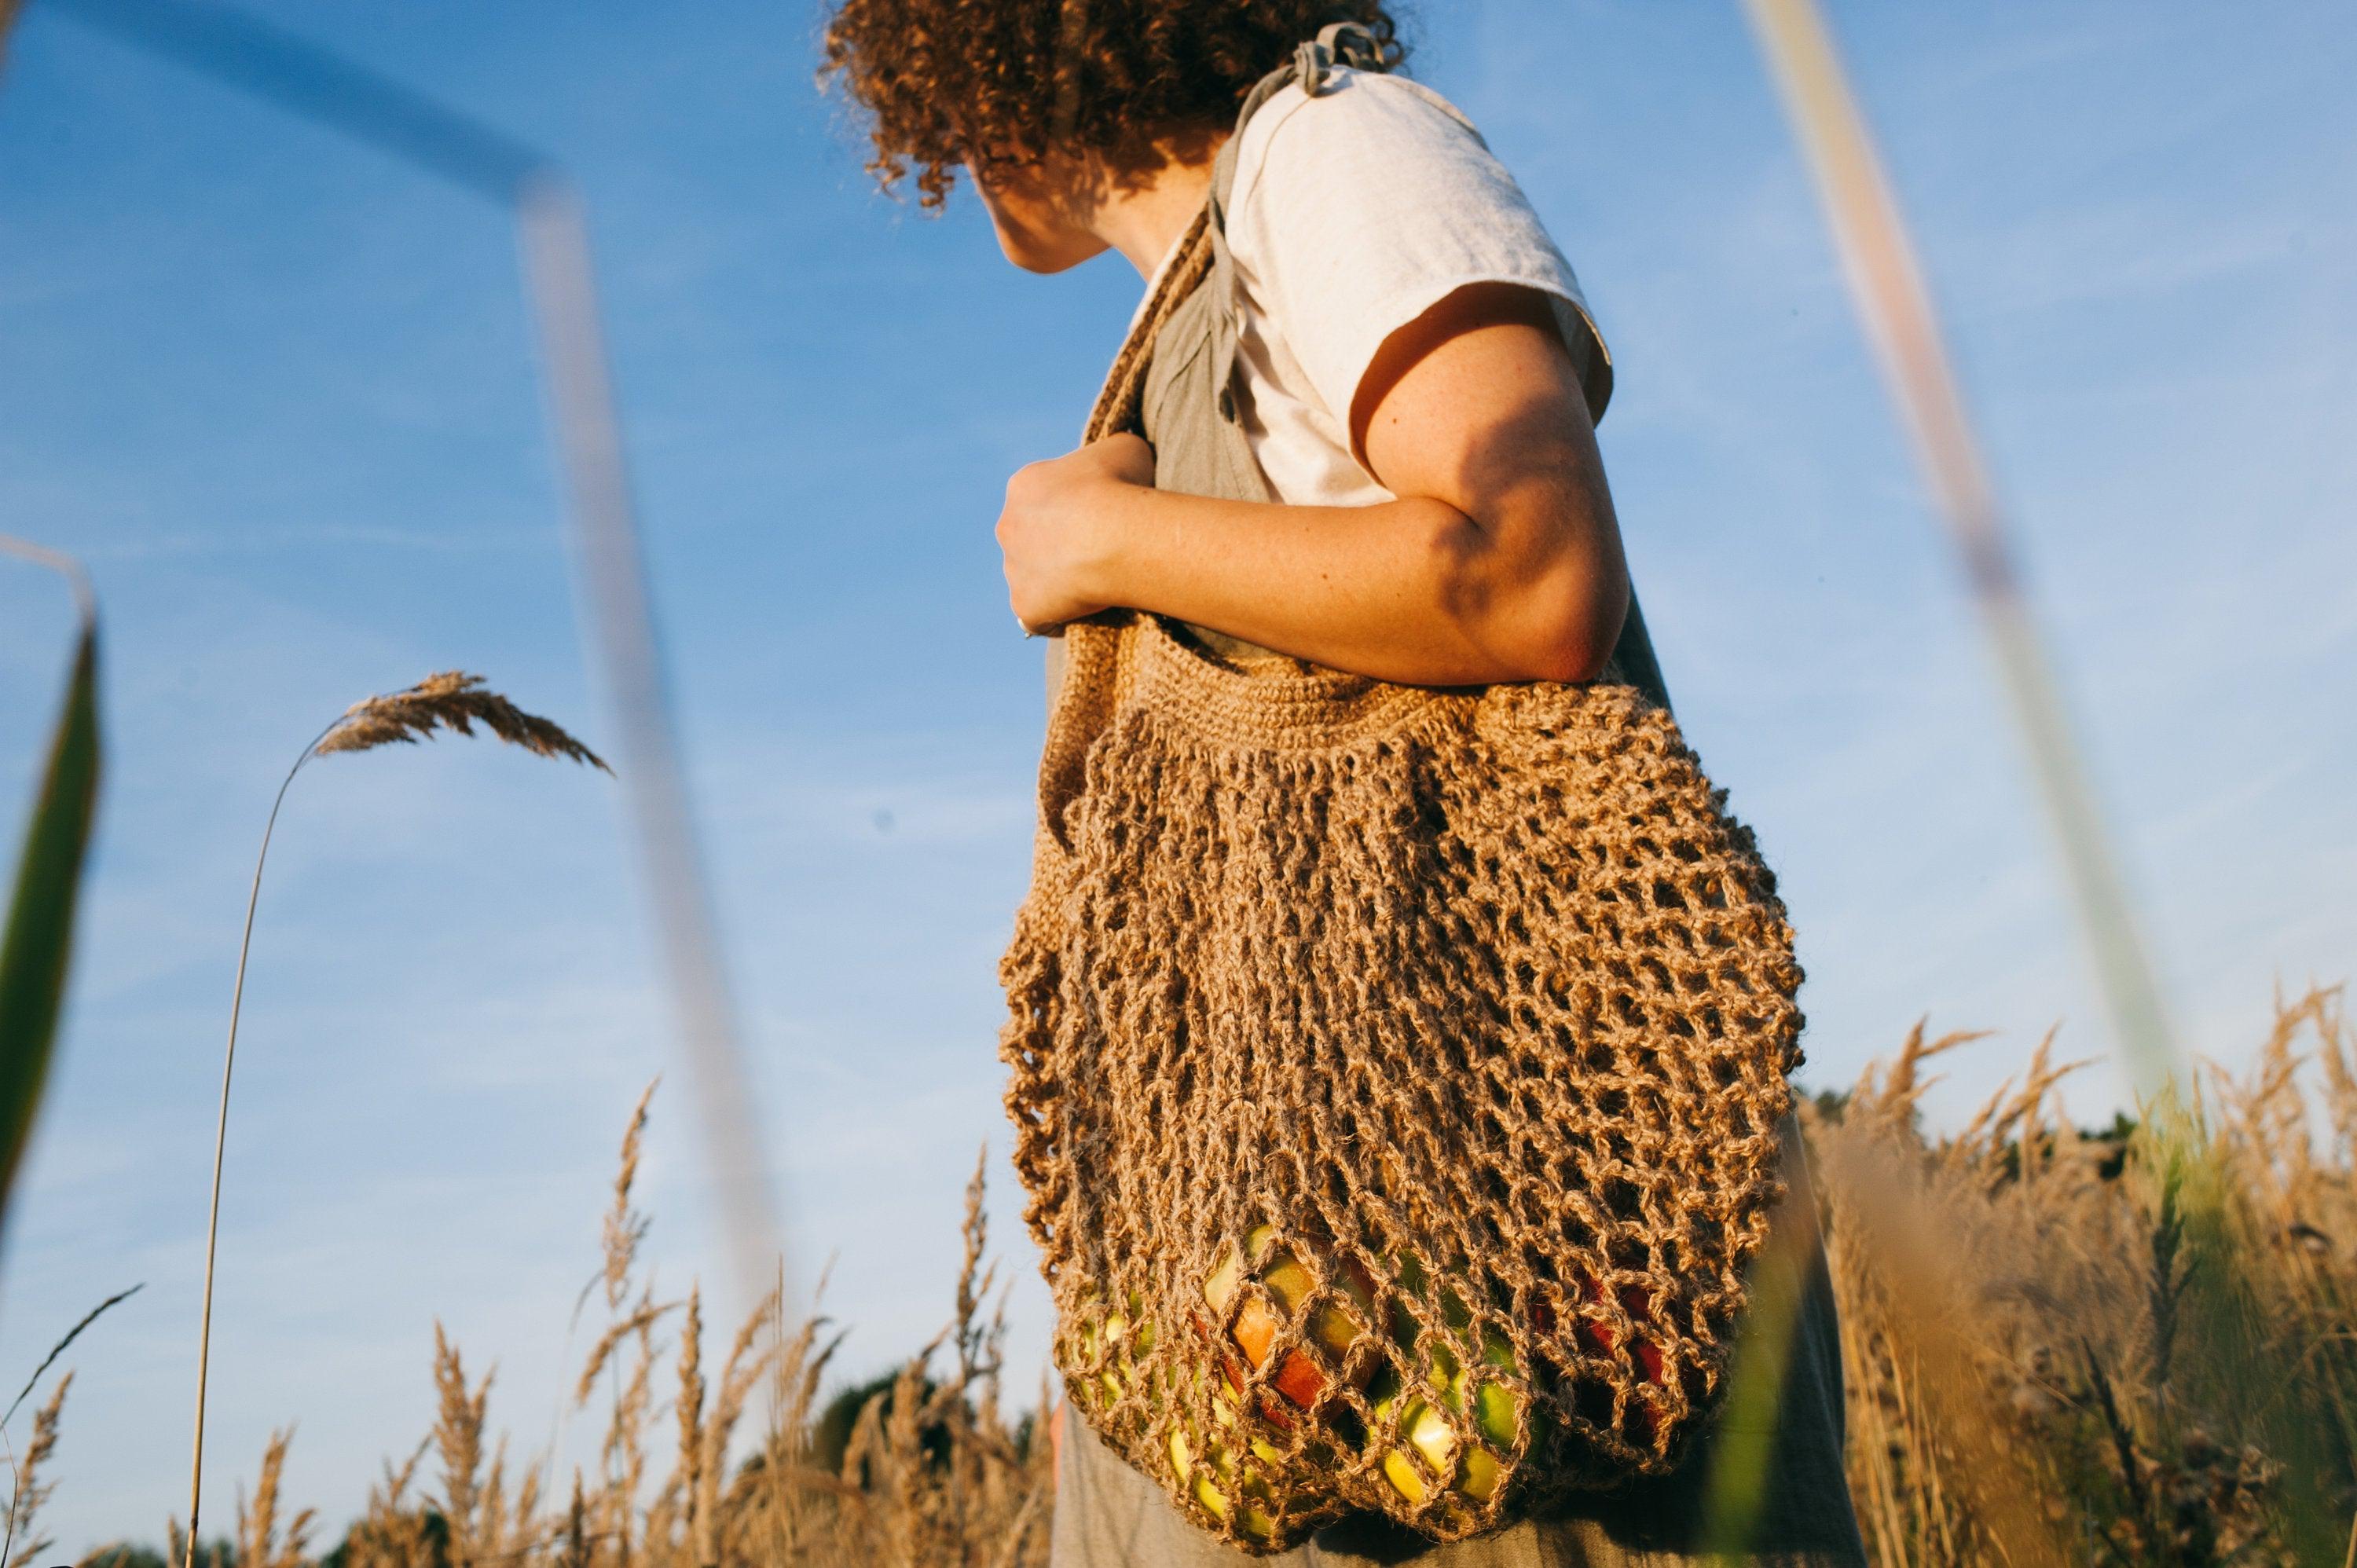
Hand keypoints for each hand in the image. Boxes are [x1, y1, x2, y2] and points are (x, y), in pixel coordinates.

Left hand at [997, 433, 1153, 631]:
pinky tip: (1079, 617)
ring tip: (1092, 586)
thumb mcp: (1125, 448)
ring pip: (1030, 577)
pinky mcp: (1024, 605)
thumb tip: (1116, 464)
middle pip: (1029, 538)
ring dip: (1054, 583)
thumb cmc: (1121, 487)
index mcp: (1025, 485)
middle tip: (1095, 553)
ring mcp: (1013, 568)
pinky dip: (1054, 618)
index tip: (1098, 517)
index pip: (1042, 497)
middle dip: (1055, 545)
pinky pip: (1037, 617)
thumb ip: (1111, 454)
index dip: (1071, 508)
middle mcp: (1008, 525)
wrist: (1116, 535)